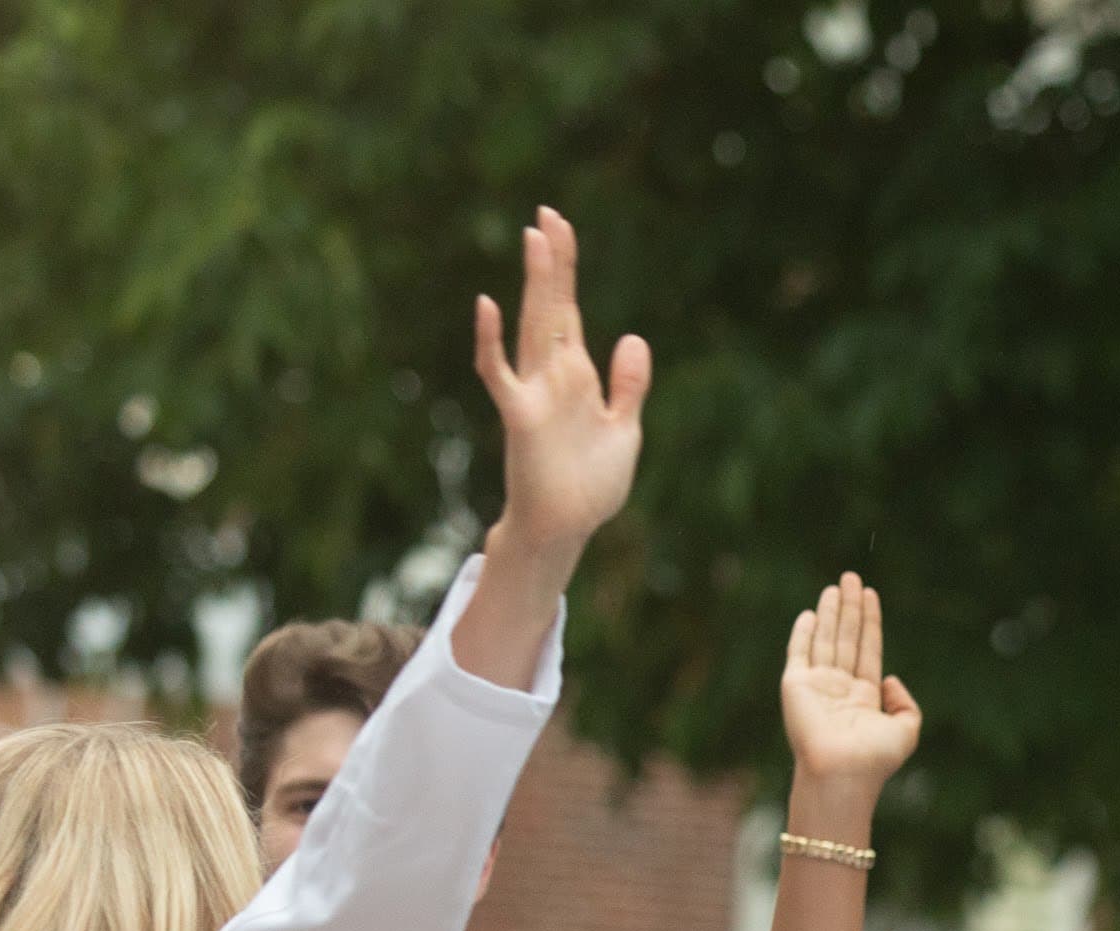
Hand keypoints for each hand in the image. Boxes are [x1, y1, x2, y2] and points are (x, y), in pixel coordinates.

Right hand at [473, 206, 650, 559]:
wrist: (567, 528)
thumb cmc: (589, 483)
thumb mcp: (624, 429)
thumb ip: (628, 385)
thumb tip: (632, 337)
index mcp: (575, 374)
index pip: (568, 309)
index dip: (567, 268)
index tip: (561, 225)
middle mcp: (551, 375)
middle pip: (551, 307)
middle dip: (552, 262)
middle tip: (547, 213)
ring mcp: (534, 393)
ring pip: (532, 327)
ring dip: (534, 285)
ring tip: (534, 239)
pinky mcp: (521, 417)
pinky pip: (499, 373)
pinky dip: (490, 341)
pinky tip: (487, 306)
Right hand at [782, 572, 920, 795]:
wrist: (843, 772)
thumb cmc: (875, 758)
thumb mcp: (907, 730)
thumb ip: (906, 703)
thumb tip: (891, 680)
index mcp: (863, 698)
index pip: (867, 650)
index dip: (870, 622)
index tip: (871, 594)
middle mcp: (839, 689)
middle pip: (846, 638)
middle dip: (850, 608)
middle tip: (852, 577)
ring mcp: (816, 686)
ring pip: (825, 640)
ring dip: (830, 612)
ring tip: (837, 585)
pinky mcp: (795, 686)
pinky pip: (798, 653)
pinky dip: (803, 632)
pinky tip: (810, 613)